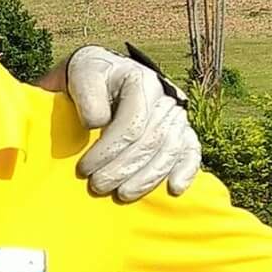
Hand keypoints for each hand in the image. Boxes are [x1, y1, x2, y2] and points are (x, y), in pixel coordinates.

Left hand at [65, 45, 200, 200]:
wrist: (103, 77)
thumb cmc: (90, 80)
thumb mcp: (81, 76)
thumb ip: (87, 95)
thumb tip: (98, 123)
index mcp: (140, 81)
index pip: (132, 124)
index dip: (108, 151)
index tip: (84, 169)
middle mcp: (164, 96)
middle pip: (151, 141)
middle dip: (123, 169)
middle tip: (97, 187)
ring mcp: (175, 114)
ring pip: (170, 151)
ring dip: (147, 179)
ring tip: (122, 195)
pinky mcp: (182, 130)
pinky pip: (191, 151)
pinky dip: (186, 171)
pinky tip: (174, 189)